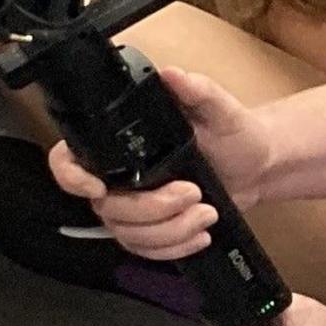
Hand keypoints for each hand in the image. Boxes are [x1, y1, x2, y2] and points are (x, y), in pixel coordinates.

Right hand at [43, 70, 277, 260]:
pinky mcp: (149, 233)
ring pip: (127, 234)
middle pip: (106, 208)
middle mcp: (116, 178)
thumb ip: (197, 90)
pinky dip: (175, 247)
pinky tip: (200, 234)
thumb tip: (172, 75)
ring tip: (206, 213)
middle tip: (192, 192)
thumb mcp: (219, 109)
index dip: (70, 178)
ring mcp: (130, 209)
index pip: (68, 161)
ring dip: (171, 230)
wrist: (256, 167)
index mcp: (119, 145)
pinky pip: (146, 251)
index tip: (99, 187)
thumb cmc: (234, 134)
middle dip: (152, 208)